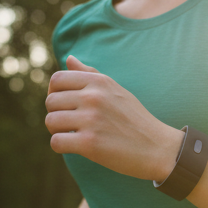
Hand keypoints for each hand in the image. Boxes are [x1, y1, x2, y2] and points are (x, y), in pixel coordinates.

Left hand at [45, 56, 183, 181]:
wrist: (158, 148)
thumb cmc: (135, 120)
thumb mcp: (116, 90)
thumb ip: (90, 74)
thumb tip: (68, 58)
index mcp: (99, 82)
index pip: (57, 79)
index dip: (54, 93)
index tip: (64, 105)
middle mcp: (93, 97)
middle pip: (50, 101)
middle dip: (56, 114)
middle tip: (70, 124)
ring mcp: (91, 120)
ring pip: (50, 121)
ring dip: (57, 131)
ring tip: (72, 135)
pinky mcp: (89, 144)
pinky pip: (56, 142)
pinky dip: (61, 147)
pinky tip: (75, 147)